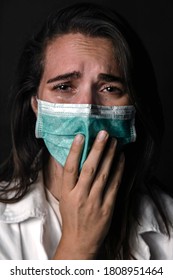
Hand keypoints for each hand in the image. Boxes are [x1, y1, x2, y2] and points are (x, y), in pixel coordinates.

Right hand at [53, 131, 124, 258]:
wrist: (80, 242)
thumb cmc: (71, 218)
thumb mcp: (64, 199)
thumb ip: (66, 180)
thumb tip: (66, 159)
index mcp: (67, 194)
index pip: (70, 169)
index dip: (74, 151)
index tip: (80, 136)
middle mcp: (80, 196)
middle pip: (89, 169)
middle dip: (97, 150)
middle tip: (104, 134)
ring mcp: (95, 202)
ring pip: (104, 175)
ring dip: (110, 156)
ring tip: (114, 142)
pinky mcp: (108, 207)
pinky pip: (114, 186)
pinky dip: (118, 170)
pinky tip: (121, 159)